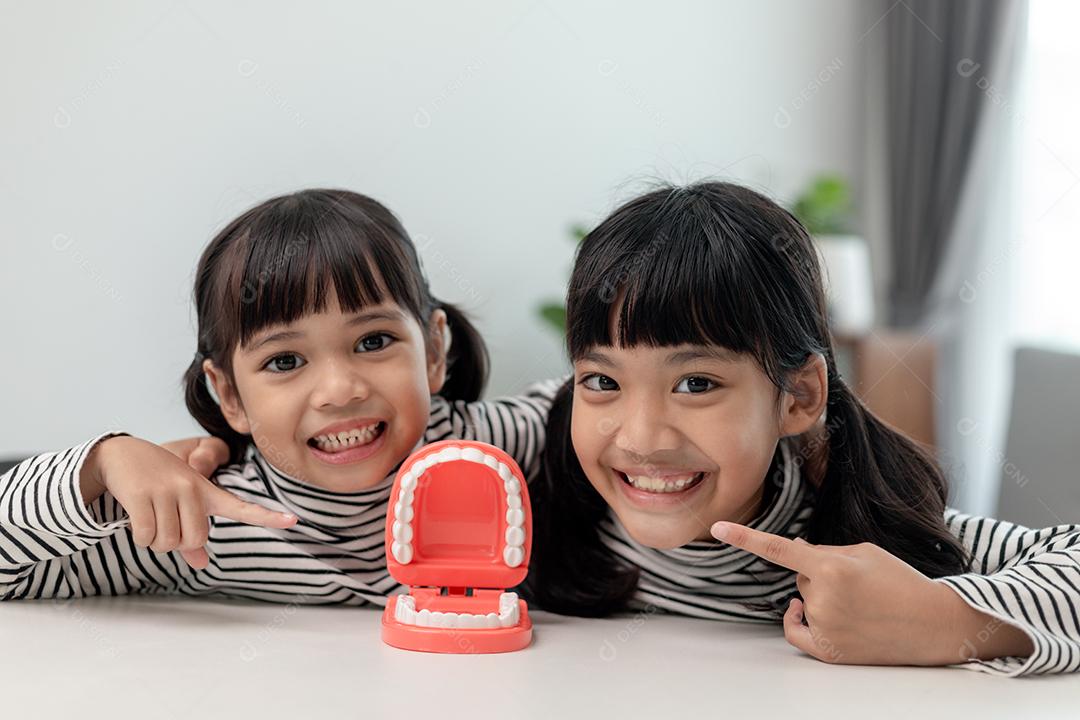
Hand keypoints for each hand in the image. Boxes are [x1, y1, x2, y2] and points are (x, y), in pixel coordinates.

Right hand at [81, 436, 296, 569]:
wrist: (122, 454)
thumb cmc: (157, 484)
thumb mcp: (179, 504)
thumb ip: (191, 537)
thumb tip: (202, 564)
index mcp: (207, 492)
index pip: (242, 508)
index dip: (268, 517)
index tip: (293, 521)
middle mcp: (193, 489)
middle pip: (193, 541)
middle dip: (175, 543)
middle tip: (164, 522)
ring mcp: (168, 490)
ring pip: (168, 542)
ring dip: (155, 541)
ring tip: (150, 515)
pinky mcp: (142, 494)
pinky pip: (146, 537)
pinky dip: (139, 537)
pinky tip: (135, 517)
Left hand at [711, 521, 1033, 665]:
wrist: (935, 624)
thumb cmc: (901, 581)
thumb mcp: (864, 552)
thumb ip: (823, 550)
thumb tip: (789, 548)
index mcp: (832, 566)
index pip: (777, 548)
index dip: (744, 537)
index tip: (716, 527)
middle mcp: (824, 598)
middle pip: (800, 577)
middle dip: (819, 575)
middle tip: (856, 582)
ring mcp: (826, 628)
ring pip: (803, 601)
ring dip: (819, 598)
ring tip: (859, 602)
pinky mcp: (830, 652)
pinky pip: (796, 631)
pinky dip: (799, 620)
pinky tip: (809, 613)